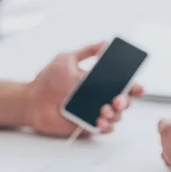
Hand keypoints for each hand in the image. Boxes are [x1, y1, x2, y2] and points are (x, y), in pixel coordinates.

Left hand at [25, 42, 144, 137]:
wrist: (32, 100)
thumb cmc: (47, 80)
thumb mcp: (67, 60)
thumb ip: (86, 52)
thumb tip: (105, 42)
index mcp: (99, 82)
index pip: (123, 85)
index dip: (134, 87)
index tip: (138, 88)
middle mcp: (100, 98)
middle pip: (124, 102)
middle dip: (126, 101)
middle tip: (117, 100)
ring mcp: (95, 112)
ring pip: (116, 116)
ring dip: (115, 114)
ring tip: (104, 110)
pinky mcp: (87, 126)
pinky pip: (104, 129)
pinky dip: (106, 126)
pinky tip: (99, 121)